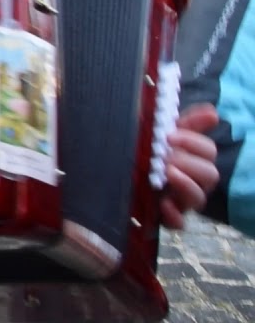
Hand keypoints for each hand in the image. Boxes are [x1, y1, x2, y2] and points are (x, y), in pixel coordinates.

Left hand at [160, 103, 220, 228]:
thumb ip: (188, 122)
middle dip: (191, 163)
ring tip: (168, 173)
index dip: (193, 141)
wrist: (123, 178)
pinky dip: (173, 216)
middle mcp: (194, 181)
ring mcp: (183, 201)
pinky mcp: (169, 217)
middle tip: (168, 156)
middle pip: (210, 174)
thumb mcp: (165, 133)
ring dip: (186, 185)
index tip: (170, 136)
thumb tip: (213, 112)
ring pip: (199, 199)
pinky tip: (163, 204)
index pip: (208, 150)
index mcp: (195, 159)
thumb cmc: (150, 152)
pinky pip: (179, 223)